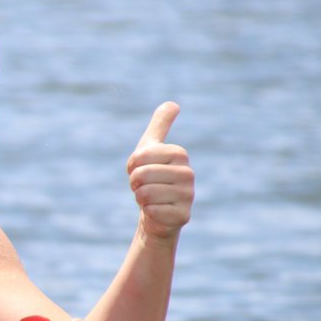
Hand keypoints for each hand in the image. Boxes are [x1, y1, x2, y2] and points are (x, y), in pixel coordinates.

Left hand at [127, 102, 193, 241]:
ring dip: (140, 198)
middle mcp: (189, 173)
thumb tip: (173, 104)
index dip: (132, 166)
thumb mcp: (152, 147)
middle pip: (141, 175)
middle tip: (144, 186)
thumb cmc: (152, 175)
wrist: (157, 209)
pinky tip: (157, 210)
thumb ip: (160, 124)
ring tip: (150, 197)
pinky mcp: (184, 216)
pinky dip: (148, 212)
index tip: (140, 170)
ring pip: (145, 194)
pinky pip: (151, 211)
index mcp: (179, 153)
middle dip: (135, 183)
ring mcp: (188, 195)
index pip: (139, 157)